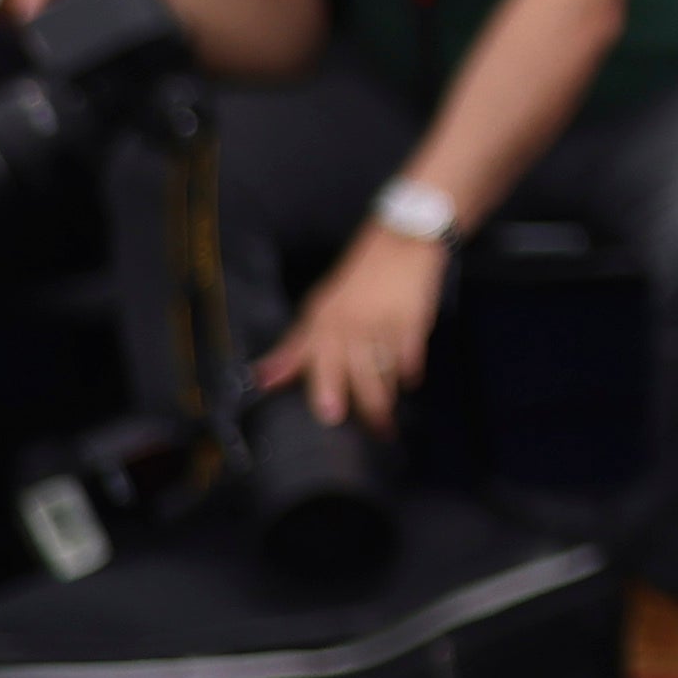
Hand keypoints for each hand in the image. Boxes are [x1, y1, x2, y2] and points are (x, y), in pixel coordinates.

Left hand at [255, 218, 449, 434]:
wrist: (401, 244)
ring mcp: (385, 325)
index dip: (327, 389)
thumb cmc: (355, 281)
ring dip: (389, 397)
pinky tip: (410, 382)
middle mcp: (354, 326)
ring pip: (385, 372)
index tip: (332, 417)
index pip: (323, 363)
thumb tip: (262, 380)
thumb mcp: (318, 310)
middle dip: (369, 407)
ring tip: (388, 421)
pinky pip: (410, 356)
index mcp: (326, 323)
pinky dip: (410, 372)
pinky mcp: (414, 322)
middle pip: (361, 376)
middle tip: (376, 433)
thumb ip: (294, 349)